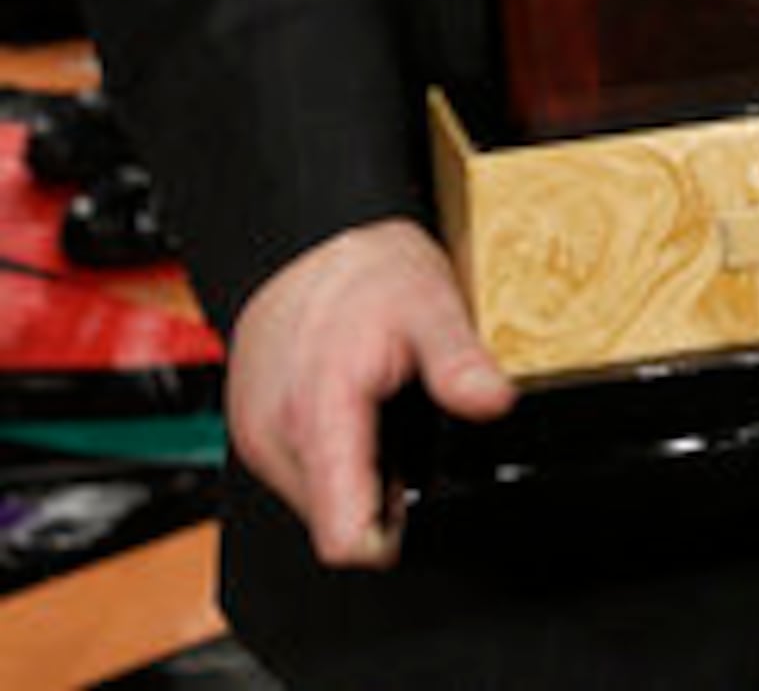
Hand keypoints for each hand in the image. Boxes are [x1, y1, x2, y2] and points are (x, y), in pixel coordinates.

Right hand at [225, 219, 516, 568]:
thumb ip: (458, 359)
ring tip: (375, 412)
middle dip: (376, 492)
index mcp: (318, 409)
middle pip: (334, 520)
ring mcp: (257, 435)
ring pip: (317, 500)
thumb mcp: (429, 300)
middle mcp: (275, 432)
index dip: (386, 537)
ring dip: (352, 473)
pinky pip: (300, 472)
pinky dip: (331, 455)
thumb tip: (491, 402)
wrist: (307, 237)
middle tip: (403, 429)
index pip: (340, 533)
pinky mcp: (252, 431)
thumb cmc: (366, 270)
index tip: (412, 511)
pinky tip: (350, 409)